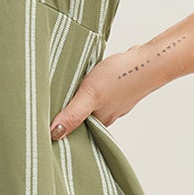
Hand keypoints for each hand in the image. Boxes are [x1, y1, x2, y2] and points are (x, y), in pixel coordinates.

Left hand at [48, 40, 173, 140]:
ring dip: (77, 100)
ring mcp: (112, 102)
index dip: (59, 129)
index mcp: (99, 122)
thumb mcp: (90, 95)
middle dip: (66, 115)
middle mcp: (105, 115)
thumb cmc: (121, 77)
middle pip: (80, 119)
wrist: (150, 60)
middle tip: (46, 109)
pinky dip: (89, 89)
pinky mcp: (116, 89)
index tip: (43, 126)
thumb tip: (54, 134)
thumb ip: (72, 114)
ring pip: (89, 105)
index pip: (74, 132)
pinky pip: (97, 93)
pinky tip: (83, 82)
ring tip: (61, 95)